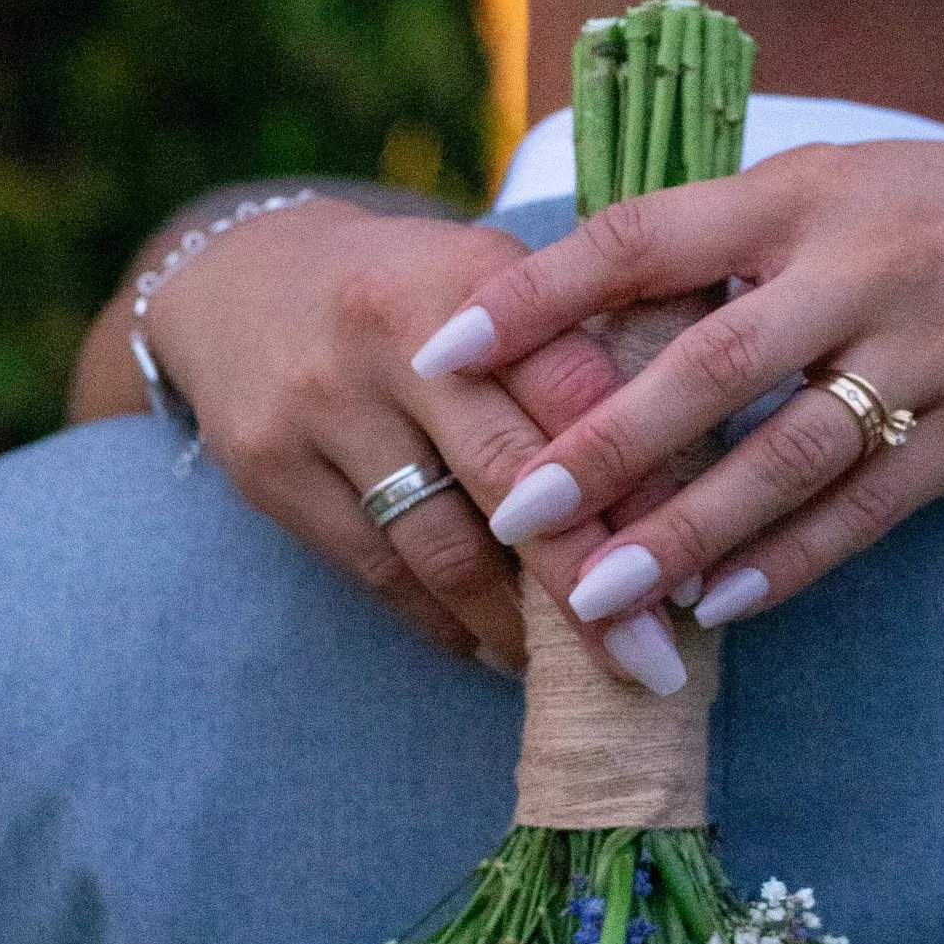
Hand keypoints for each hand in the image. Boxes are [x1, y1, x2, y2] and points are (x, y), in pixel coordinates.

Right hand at [135, 202, 696, 679]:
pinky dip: (445, 623)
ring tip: (574, 668)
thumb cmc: (410, 291)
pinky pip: (379, 573)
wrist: (240, 279)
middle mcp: (395, 336)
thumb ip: (579, 346)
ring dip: (517, 625)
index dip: (641, 487)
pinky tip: (493, 649)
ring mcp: (324, 406)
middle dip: (591, 584)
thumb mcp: (491, 279)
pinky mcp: (271, 469)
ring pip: (443, 545)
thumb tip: (703, 461)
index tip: (697, 565)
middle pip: (514, 480)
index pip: (577, 392)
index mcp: (473, 275)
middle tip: (650, 661)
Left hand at [412, 132, 943, 633]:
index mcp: (797, 196)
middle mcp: (857, 268)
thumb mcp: (826, 189)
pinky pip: (868, 507)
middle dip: (605, 444)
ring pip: (787, 456)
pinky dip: (789, 561)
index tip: (443, 346)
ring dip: (687, 533)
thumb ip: (714, 240)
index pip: (643, 237)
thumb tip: (562, 299)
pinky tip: (718, 607)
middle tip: (515, 511)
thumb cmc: (933, 213)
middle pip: (711, 365)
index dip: (539, 293)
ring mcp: (924, 352)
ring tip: (596, 596)